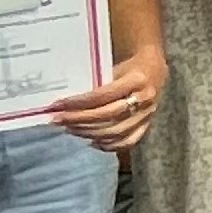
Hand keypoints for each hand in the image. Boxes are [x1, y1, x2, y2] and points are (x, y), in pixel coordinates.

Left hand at [49, 49, 163, 150]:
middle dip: (79, 119)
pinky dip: (108, 145)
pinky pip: (128, 141)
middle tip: (58, 120)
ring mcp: (147, 114)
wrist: (154, 71)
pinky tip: (92, 142)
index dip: (78, 103)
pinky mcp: (147, 125)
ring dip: (89, 132)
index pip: (102, 95)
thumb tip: (65, 100)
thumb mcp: (113, 67)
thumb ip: (96, 82)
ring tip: (70, 129)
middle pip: (108, 115)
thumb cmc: (127, 67)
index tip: (57, 105)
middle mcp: (144, 98)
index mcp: (136, 79)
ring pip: (116, 130)